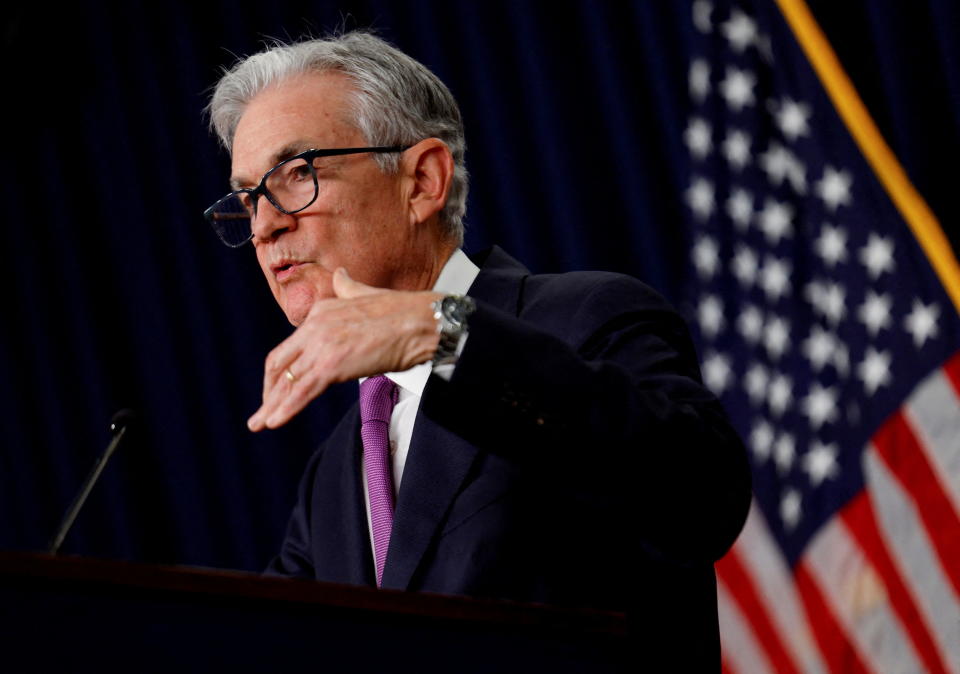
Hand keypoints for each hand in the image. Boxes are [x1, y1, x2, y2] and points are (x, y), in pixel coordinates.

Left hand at [247, 268, 441, 430]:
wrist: (421, 322)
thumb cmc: (402, 312)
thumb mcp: (366, 294)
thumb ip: (348, 287)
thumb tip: (341, 275)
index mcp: (320, 312)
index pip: (290, 347)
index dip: (279, 372)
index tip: (276, 388)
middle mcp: (314, 327)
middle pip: (279, 364)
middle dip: (269, 390)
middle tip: (262, 412)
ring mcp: (322, 346)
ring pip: (287, 381)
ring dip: (271, 406)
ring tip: (259, 423)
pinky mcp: (332, 365)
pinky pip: (301, 391)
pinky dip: (285, 408)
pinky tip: (273, 421)